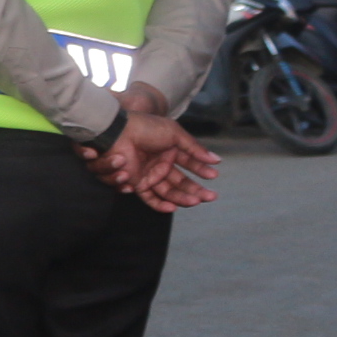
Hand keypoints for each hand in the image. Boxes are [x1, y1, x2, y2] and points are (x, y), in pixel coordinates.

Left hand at [77, 88, 218, 210]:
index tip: (214, 176)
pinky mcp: (137, 183)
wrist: (120, 131)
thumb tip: (215, 160)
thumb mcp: (175, 134)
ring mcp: (149, 175)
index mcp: (170, 151)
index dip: (202, 170)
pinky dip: (160, 205)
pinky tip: (173, 207)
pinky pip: (149, 198)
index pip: (190, 164)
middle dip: (196, 190)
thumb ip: (194, 148)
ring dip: (183, 198)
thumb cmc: (146, 128)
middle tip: (211, 196)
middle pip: (181, 182)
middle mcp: (160, 164)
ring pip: (169, 192)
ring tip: (196, 200)